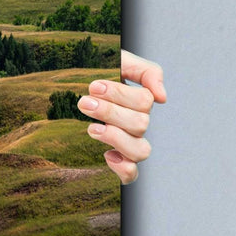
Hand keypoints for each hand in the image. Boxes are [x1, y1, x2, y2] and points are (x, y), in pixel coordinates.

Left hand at [81, 50, 165, 184]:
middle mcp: (138, 123)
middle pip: (140, 124)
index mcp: (140, 101)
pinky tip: (107, 155)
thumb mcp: (121, 61)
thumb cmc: (101, 72)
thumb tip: (162, 97)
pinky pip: (132, 174)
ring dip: (116, 138)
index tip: (94, 86)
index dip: (119, 95)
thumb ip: (146, 71)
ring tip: (91, 128)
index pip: (144, 102)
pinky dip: (123, 168)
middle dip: (110, 112)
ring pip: (141, 151)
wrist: (72, 83)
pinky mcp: (117, 160)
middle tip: (84, 102)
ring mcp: (129, 143)